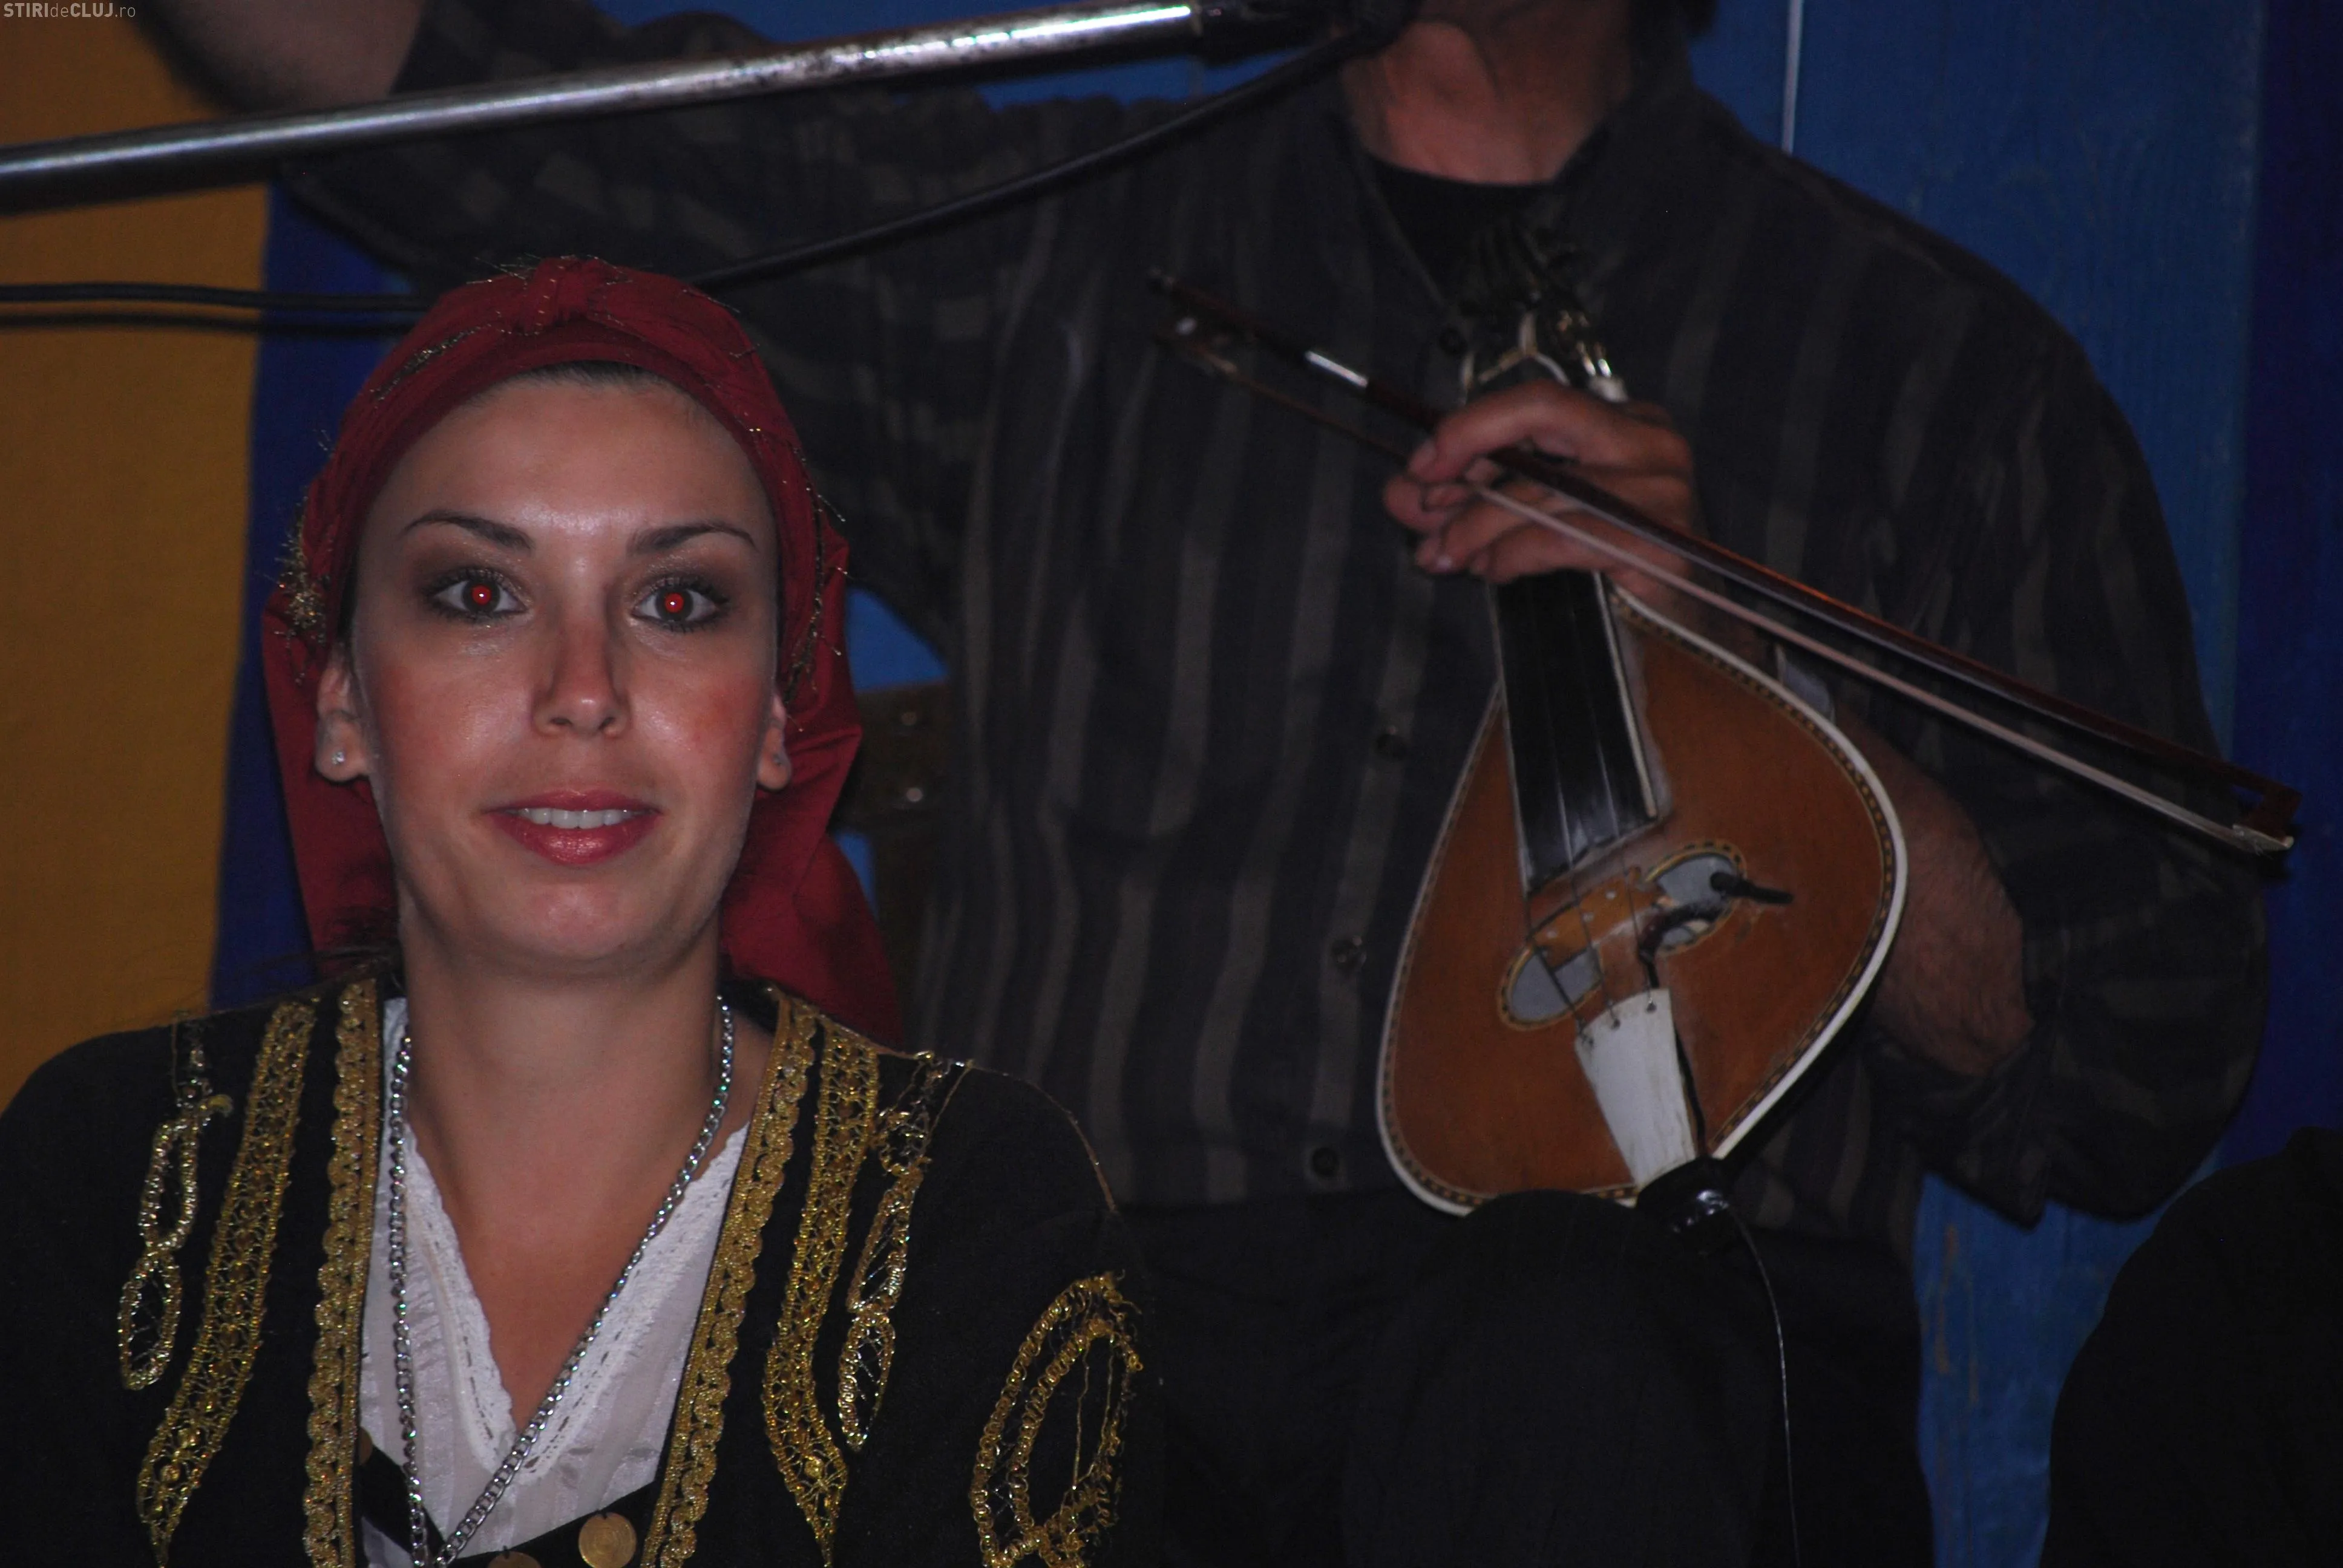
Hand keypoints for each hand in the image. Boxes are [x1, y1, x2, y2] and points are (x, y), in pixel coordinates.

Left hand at [1383, 379, 1700, 612]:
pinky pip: (1559, 536)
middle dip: (1467, 447)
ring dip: (1476, 525)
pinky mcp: (1658, 542)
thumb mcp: (1529, 523)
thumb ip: (1470, 502)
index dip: (1469, 426)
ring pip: (1541, 486)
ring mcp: (1661, 490)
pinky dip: (1512, 553)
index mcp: (1625, 424)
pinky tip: (1492, 571)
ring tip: (1445, 556)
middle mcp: (1651, 443)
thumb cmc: (1608, 575)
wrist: (1684, 642)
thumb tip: (1400, 492)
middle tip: (1421, 500)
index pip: (1536, 401)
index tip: (1418, 465)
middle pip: (1543, 411)